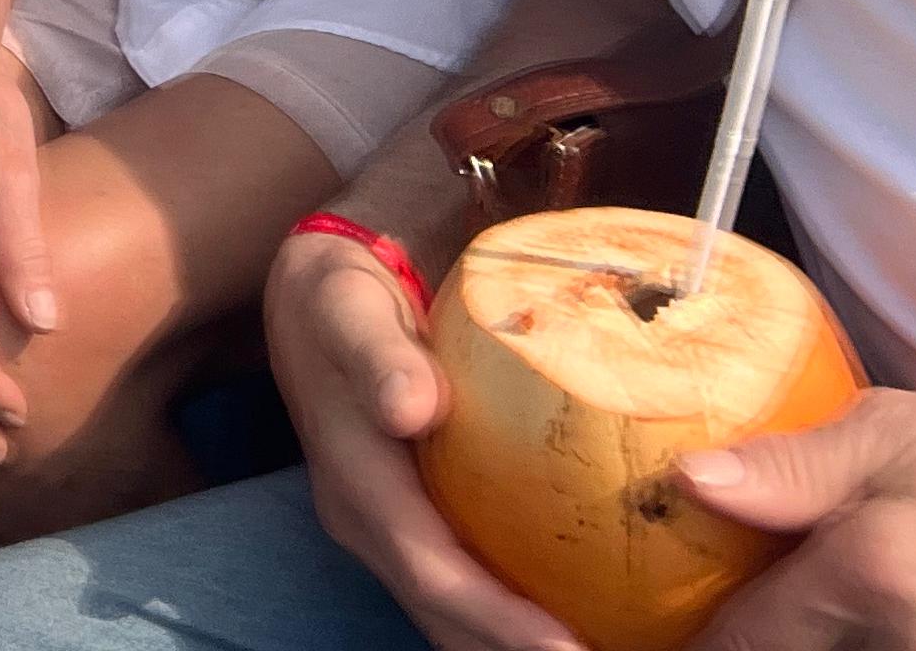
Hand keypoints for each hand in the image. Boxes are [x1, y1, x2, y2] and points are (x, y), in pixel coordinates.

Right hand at [263, 231, 581, 650]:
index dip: (494, 617)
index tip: (564, 644)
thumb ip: (377, 355)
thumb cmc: (339, 299)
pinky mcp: (412, 522)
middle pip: (444, 616)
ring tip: (601, 642)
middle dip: (513, 648)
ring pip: (453, 616)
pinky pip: (464, 586)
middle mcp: (368, 524)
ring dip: (511, 639)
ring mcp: (387, 530)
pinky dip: (512, 614)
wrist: (313, 302)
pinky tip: (577, 612)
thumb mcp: (348, 308)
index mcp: (354, 485)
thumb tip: (410, 408)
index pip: (430, 571)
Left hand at [679, 375, 915, 650]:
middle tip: (751, 623)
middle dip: (771, 649)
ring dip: (841, 648)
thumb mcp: (903, 430)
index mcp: (876, 577)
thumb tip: (694, 482)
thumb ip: (793, 467)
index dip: (706, 642)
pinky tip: (891, 630)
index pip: (750, 642)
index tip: (672, 630)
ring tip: (821, 619)